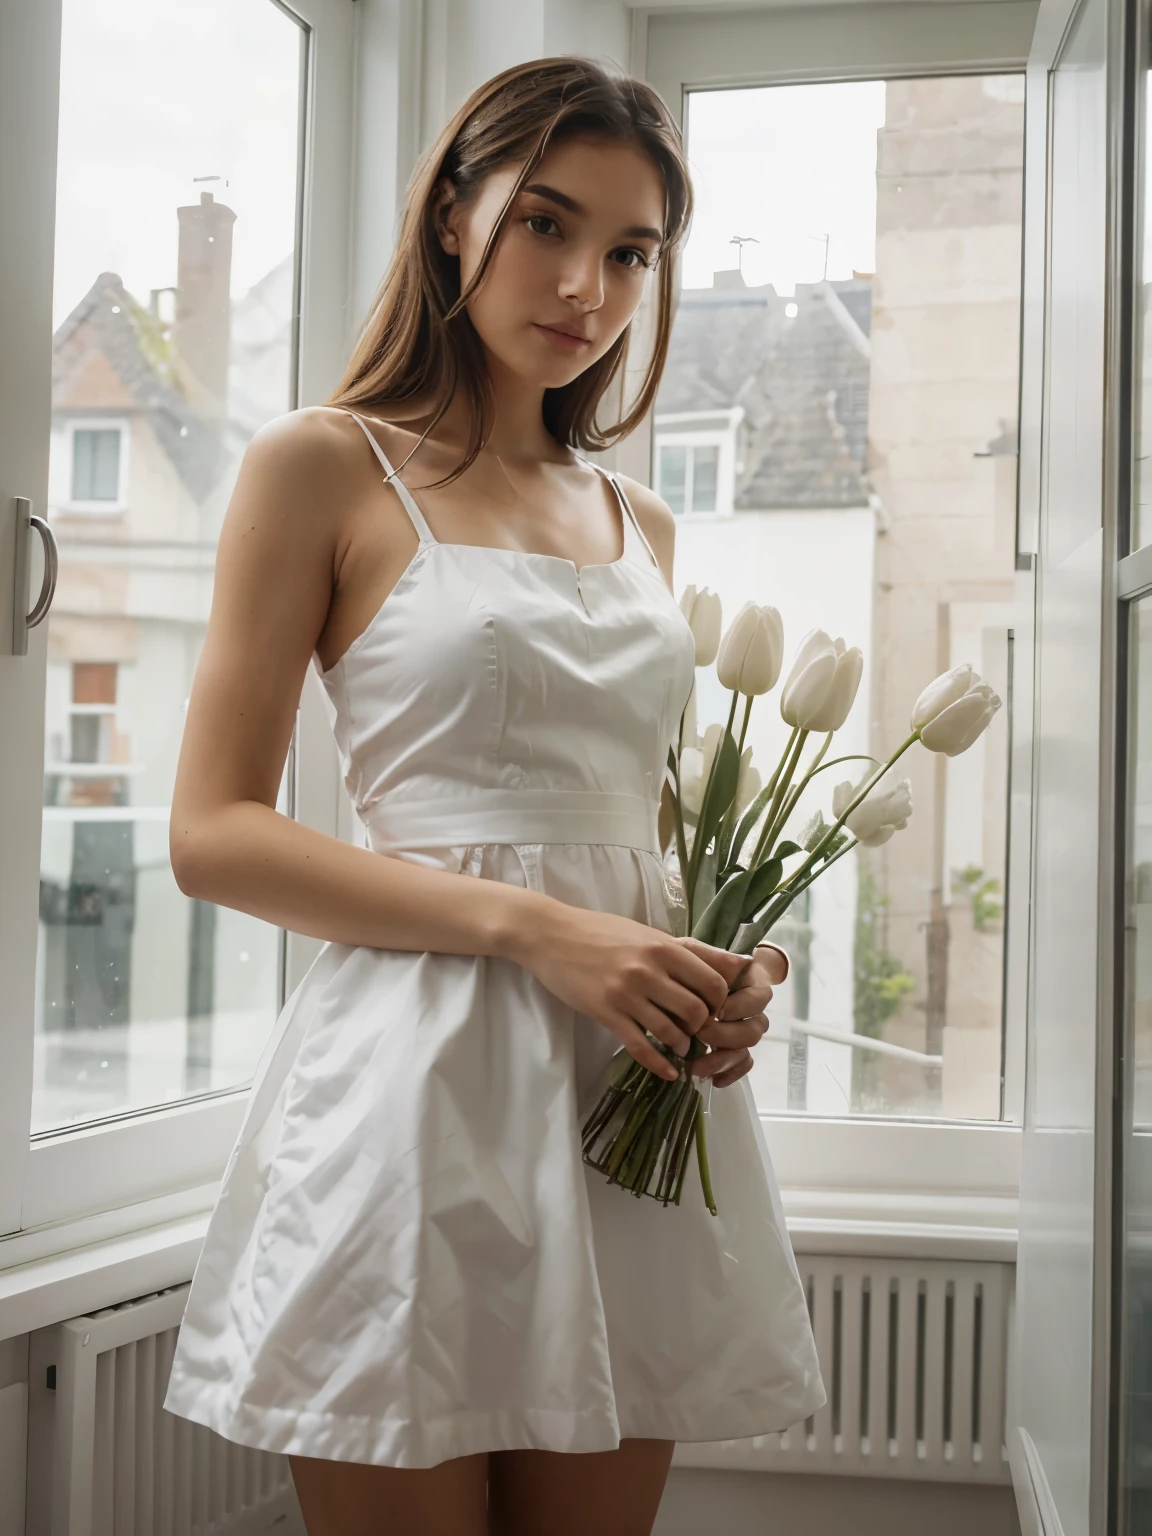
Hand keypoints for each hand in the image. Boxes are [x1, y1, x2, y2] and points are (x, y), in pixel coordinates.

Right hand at [511, 901, 750, 1081]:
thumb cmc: (601, 932)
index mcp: (663, 947)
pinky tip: (668, 1072)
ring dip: (682, 1046)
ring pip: (670, 1031)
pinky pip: (639, 1046)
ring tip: (681, 1047)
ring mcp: (626, 993)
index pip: (712, 982)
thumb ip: (691, 950)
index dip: (720, 1002)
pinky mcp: (605, 1012)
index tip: (714, 1009)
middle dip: (703, 1027)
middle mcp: (648, 970)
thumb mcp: (648, 933)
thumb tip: (738, 963)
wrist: (551, 936)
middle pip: (695, 1010)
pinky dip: (659, 1064)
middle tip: (698, 1031)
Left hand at [675, 938, 780, 1088]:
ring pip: (745, 1050)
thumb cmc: (680, 962)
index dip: (742, 1006)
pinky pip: (741, 1065)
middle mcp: (748, 1008)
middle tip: (699, 1034)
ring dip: (722, 1059)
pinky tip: (713, 1080)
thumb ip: (712, 958)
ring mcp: (741, 1030)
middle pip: (755, 1029)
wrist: (661, 978)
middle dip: (726, 1034)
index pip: (760, 996)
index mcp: (746, 982)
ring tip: (696, 1066)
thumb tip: (740, 964)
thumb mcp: (690, 952)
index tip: (717, 1010)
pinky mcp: (732, 1048)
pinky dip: (729, 1074)